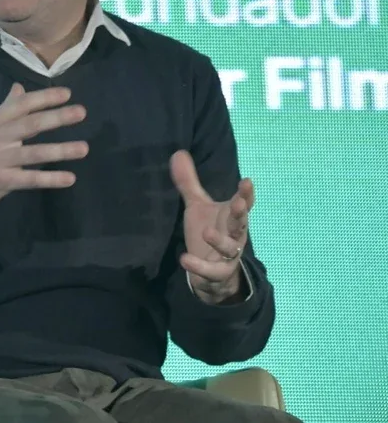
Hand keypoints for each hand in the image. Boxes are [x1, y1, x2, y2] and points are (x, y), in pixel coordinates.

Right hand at [0, 83, 88, 219]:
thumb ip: (4, 109)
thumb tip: (19, 88)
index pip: (21, 105)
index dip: (44, 98)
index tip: (67, 93)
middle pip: (30, 125)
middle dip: (57, 118)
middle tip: (81, 112)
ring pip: (34, 153)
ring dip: (61, 150)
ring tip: (84, 148)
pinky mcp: (1, 181)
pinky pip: (30, 180)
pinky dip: (50, 179)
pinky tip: (69, 178)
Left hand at [169, 150, 254, 303]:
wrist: (210, 271)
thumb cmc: (208, 231)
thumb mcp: (197, 206)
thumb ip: (189, 182)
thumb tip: (178, 152)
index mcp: (231, 216)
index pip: (243, 203)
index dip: (246, 194)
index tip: (247, 181)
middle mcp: (234, 235)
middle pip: (241, 224)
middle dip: (242, 214)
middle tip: (239, 204)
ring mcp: (228, 255)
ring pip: (229, 248)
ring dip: (220, 241)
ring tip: (207, 232)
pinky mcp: (217, 272)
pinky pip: (211, 270)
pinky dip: (199, 266)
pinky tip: (184, 259)